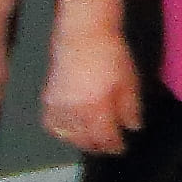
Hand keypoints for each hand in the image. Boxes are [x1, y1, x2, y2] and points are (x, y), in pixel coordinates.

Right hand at [41, 5, 139, 154]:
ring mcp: (58, 106)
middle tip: (107, 147)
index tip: (121, 148)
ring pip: (67, 136)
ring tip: (91, 141)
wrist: (83, 33)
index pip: (105, 138)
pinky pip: (51, 124)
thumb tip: (133, 127)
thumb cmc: (111, 54)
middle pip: (85, 140)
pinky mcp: (48, 98)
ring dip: (79, 142)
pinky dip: (61, 131)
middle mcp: (74, 113)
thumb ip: (130, 108)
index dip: (114, 146)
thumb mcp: (129, 81)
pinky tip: (69, 130)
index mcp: (96, 109)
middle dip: (98, 146)